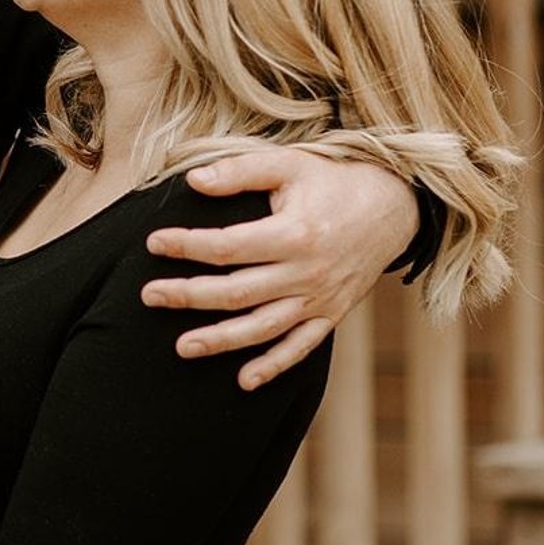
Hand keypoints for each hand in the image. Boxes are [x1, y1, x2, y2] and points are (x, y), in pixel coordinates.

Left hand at [141, 149, 416, 389]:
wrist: (394, 206)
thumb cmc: (333, 181)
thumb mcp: (289, 164)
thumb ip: (240, 171)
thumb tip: (193, 181)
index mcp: (295, 233)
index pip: (227, 246)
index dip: (187, 246)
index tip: (153, 243)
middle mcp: (308, 272)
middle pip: (238, 292)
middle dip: (189, 297)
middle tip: (149, 296)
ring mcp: (320, 299)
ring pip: (264, 328)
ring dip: (222, 341)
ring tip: (182, 347)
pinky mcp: (331, 314)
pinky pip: (301, 347)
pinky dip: (274, 366)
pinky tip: (243, 380)